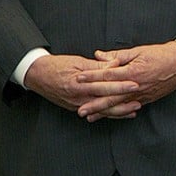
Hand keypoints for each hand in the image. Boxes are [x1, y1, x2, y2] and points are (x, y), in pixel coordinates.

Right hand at [23, 54, 138, 116]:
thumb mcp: (78, 61)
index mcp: (79, 83)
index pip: (104, 85)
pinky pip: (95, 112)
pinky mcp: (75, 107)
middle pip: (104, 102)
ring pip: (101, 111)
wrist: (36, 75)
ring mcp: (76, 104)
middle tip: (139, 101)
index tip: (135, 84)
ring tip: (134, 110)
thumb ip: (98, 65)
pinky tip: (119, 114)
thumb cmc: (57, 65)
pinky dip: (107, 114)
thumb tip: (115, 64)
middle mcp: (78, 97)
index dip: (120, 85)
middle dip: (122, 102)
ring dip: (118, 111)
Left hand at [74, 42, 175, 120]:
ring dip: (103, 112)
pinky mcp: (147, 99)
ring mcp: (141, 94)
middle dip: (94, 104)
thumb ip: (117, 55)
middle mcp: (136, 86)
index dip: (91, 77)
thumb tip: (99, 55)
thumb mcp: (139, 51)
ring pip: (119, 105)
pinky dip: (119, 112)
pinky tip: (111, 115)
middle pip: (110, 97)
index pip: (107, 75)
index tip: (78, 79)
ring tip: (90, 117)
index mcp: (132, 71)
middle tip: (80, 110)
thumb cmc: (161, 54)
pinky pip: (130, 108)